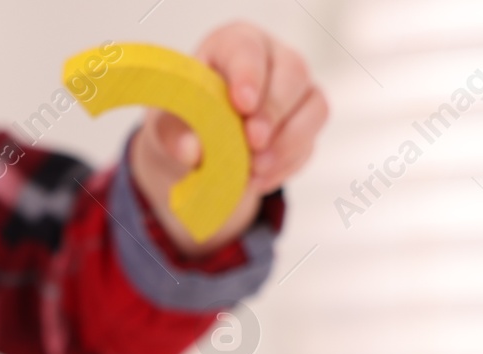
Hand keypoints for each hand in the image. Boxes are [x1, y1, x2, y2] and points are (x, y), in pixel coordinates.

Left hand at [130, 22, 327, 254]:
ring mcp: (297, 93)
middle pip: (292, 73)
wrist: (199, 149)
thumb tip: (192, 151)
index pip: (248, 49)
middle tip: (253, 142)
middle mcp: (274, 61)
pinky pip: (310, 143)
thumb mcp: (168, 126)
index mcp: (234, 46)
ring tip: (254, 169)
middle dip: (273, 112)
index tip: (241, 104)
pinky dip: (286, 165)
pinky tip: (258, 179)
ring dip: (287, 143)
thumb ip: (175, 135)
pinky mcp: (307, 125)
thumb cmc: (185, 122)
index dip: (248, 75)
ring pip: (314, 108)